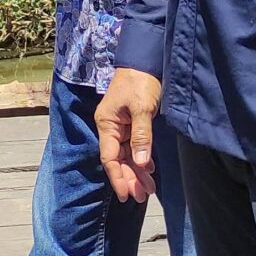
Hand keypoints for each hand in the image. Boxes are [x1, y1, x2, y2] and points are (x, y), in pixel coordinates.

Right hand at [94, 68, 161, 201]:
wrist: (145, 59)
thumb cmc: (140, 80)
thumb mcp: (141, 107)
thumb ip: (141, 135)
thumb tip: (140, 163)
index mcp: (107, 124)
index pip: (109, 157)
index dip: (117, 178)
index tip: (126, 195)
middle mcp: (111, 127)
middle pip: (118, 159)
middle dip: (129, 179)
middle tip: (143, 196)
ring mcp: (121, 126)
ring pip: (127, 156)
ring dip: (137, 172)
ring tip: (149, 189)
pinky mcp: (132, 123)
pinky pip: (134, 147)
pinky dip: (142, 159)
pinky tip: (149, 170)